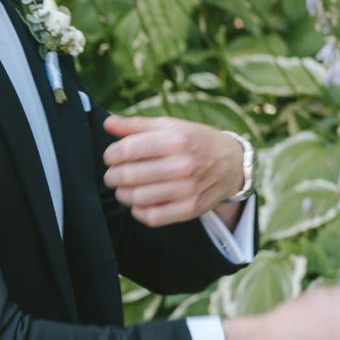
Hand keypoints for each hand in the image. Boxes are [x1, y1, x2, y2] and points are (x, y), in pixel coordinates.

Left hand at [103, 115, 246, 226]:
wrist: (230, 164)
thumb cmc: (194, 141)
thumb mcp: (169, 126)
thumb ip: (136, 125)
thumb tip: (108, 122)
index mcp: (176, 140)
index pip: (127, 150)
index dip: (111, 155)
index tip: (111, 157)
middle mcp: (183, 165)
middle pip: (129, 176)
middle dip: (113, 176)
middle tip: (113, 174)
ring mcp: (188, 190)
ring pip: (136, 198)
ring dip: (123, 194)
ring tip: (124, 188)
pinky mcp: (190, 209)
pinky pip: (152, 217)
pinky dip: (138, 211)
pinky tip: (139, 201)